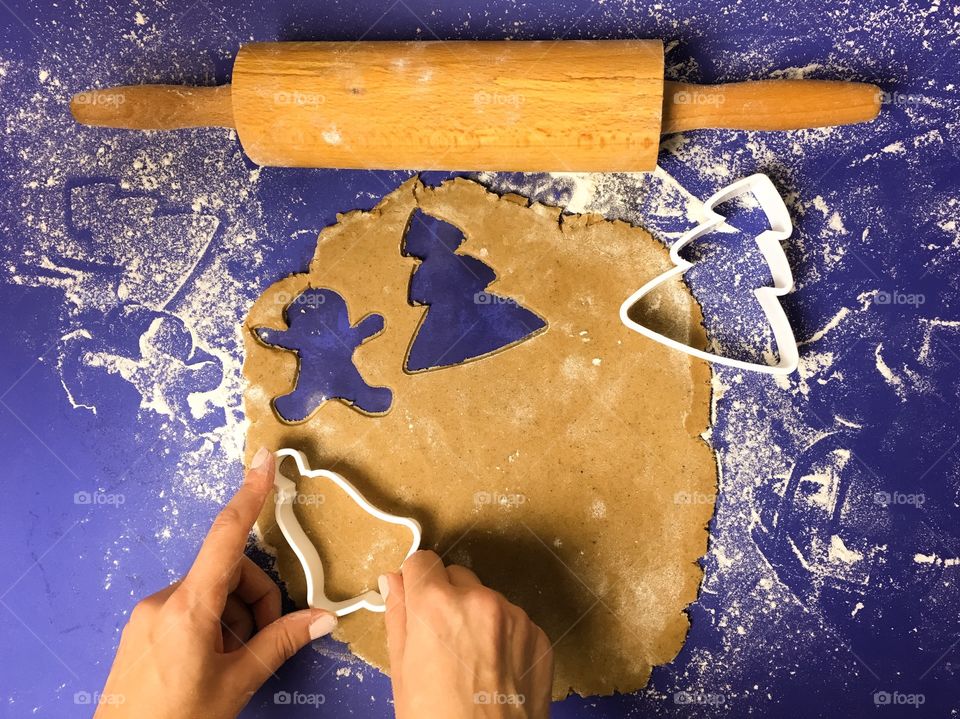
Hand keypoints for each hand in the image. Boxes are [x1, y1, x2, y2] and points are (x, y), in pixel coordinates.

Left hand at [94, 448, 336, 718]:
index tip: (262, 462)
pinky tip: (213, 662)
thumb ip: (281, 643)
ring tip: (233, 664)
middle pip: (230, 573)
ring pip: (213, 593)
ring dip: (236, 619)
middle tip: (261, 646)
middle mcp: (164, 601)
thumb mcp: (238, 683)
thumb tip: (322, 619)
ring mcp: (150, 614)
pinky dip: (214, 626)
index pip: (227, 537)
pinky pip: (191, 609)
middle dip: (257, 602)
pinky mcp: (144, 629)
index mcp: (189, 608)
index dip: (249, 494)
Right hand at [380, 551, 553, 717]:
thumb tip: (392, 582)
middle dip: (447, 599)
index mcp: (436, 605)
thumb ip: (398, 617)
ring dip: (477, 618)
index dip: (415, 582)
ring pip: (487, 599)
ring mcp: (514, 617)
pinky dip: (503, 638)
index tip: (416, 599)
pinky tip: (494, 672)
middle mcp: (479, 600)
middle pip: (456, 577)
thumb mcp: (401, 672)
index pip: (422, 561)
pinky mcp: (538, 635)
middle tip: (441, 641)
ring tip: (471, 664)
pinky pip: (514, 622)